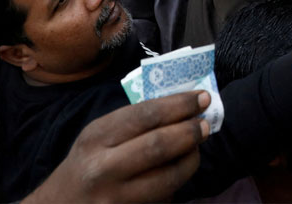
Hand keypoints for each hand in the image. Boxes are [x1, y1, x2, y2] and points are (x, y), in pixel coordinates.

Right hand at [23, 92, 208, 203]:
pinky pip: (162, 199)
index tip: (202, 97)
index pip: (146, 115)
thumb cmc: (86, 164)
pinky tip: (179, 172)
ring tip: (197, 148)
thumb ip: (134, 122)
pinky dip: (176, 184)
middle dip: (190, 132)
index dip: (179, 105)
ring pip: (167, 179)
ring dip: (190, 160)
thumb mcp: (98, 136)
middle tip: (206, 124)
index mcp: (96, 138)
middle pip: (158, 146)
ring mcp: (114, 199)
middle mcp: (102, 169)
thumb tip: (184, 106)